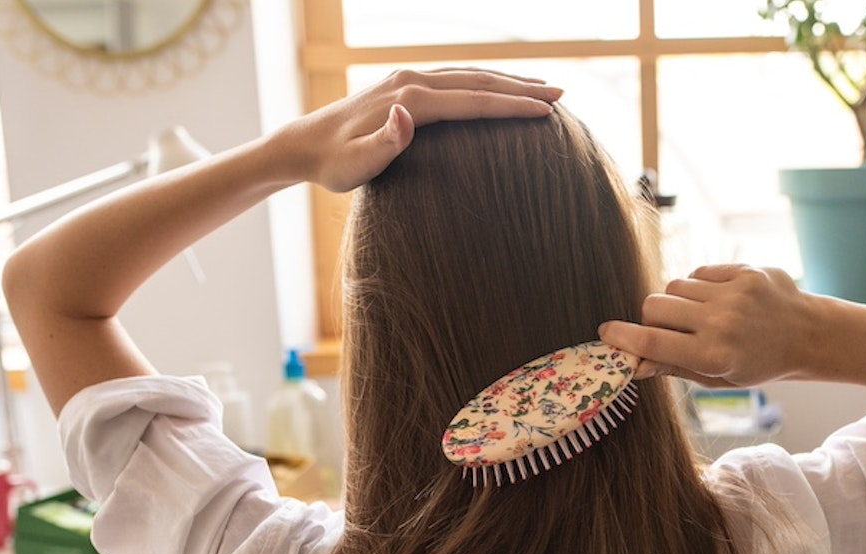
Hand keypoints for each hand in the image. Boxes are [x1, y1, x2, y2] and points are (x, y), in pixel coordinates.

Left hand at [277, 68, 561, 192]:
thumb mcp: (354, 165)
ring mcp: (408, 80)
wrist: (304, 145)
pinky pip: (456, 79)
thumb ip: (383, 142)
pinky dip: (484, 82)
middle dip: (521, 88)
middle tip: (562, 95)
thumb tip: (405, 115)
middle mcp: (412, 81)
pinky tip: (498, 89)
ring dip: (508, 81)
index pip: (472, 101)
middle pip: (478, 81)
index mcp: (409, 100)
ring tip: (542, 89)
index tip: (546, 112)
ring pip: (469, 75)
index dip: (511, 107)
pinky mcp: (405, 86)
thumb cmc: (332, 165)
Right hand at [599, 264, 818, 386]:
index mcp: (713, 355)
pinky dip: (698, 287)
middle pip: (653, 306)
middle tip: (665, 328)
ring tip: (698, 316)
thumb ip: (674, 367)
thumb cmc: (759, 363)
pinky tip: (717, 300)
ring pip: (673, 287)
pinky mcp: (742, 271)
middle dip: (649, 317)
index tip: (606, 334)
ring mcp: (733, 293)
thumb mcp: (718, 378)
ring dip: (676, 302)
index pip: (652, 342)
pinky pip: (697, 273)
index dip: (623, 337)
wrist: (808, 334)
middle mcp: (721, 322)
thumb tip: (633, 364)